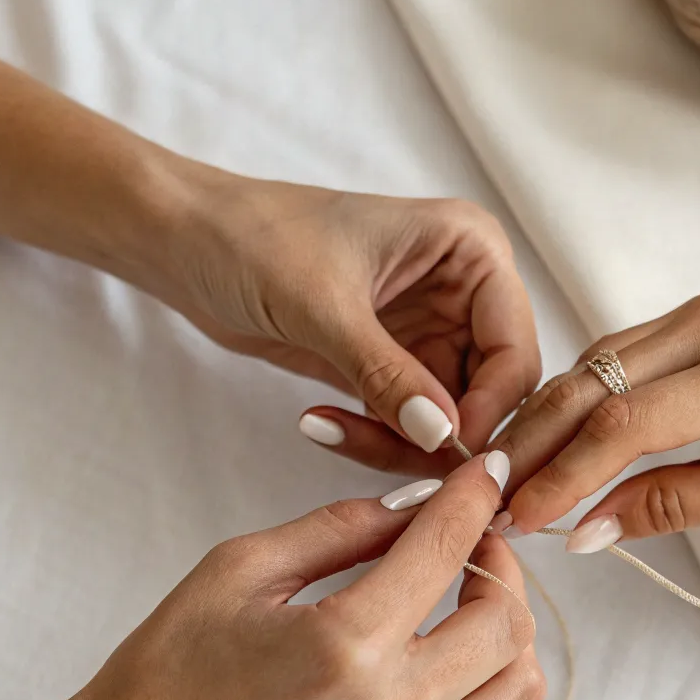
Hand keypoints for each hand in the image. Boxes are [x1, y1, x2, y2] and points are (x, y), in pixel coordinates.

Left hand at [0, 17, 538, 471]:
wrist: (183, 242)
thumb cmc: (253, 239)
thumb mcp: (324, 308)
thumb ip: (388, 375)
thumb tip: (445, 438)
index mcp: (471, 250)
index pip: (516, 349)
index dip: (492, 408)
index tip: (446, 451)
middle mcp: (464, 290)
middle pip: (493, 393)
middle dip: (444, 435)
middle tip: (390, 460)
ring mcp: (430, 331)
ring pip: (451, 419)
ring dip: (400, 443)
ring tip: (333, 429)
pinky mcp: (393, 364)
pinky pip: (408, 424)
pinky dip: (374, 439)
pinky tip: (320, 423)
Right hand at [72, 453, 541, 699]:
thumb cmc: (171, 666)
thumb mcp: (240, 568)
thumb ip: (341, 528)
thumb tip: (420, 505)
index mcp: (344, 643)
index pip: (447, 549)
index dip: (474, 499)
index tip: (487, 475)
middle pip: (506, 626)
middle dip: (500, 568)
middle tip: (472, 549)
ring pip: (513, 696)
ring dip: (504, 643)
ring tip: (466, 618)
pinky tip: (446, 695)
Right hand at [496, 291, 699, 546]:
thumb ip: (676, 504)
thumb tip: (589, 529)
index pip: (623, 423)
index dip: (564, 474)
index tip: (524, 518)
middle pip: (590, 383)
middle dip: (531, 445)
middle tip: (489, 497)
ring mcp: (699, 311)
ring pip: (591, 363)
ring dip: (542, 420)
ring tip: (505, 476)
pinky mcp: (692, 315)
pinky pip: (613, 354)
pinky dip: (573, 398)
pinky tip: (546, 437)